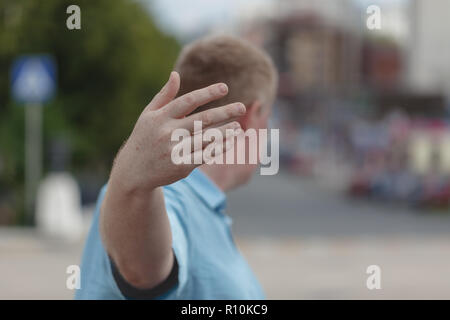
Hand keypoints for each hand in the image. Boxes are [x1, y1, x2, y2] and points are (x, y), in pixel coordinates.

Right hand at [111, 71, 245, 190]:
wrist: (133, 172)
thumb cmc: (144, 139)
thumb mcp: (148, 115)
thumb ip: (164, 96)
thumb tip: (176, 74)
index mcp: (160, 117)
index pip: (188, 101)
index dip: (208, 93)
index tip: (225, 87)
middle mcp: (167, 133)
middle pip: (202, 119)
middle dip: (224, 112)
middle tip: (241, 107)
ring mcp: (174, 150)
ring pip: (207, 138)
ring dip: (226, 132)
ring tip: (239, 126)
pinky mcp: (181, 166)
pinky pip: (205, 155)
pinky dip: (219, 148)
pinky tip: (230, 142)